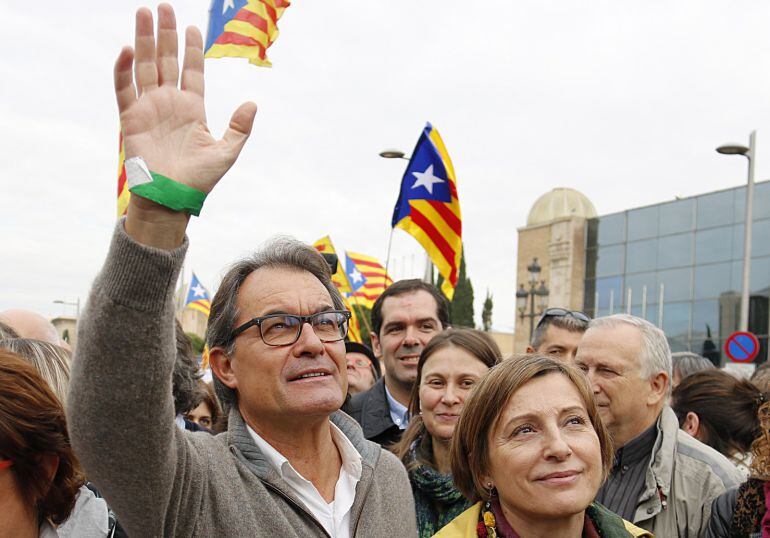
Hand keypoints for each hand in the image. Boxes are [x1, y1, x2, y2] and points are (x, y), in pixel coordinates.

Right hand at [116, 4, 256, 246]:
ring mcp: (149, 108)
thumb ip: (239, 128)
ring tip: (144, 12)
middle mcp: (170, 103)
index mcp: (193, 108)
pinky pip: (124, 89)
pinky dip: (123, 70)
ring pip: (144, 66)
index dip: (192, 49)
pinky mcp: (131, 118)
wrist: (172, 199)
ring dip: (143, 40)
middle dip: (165, 34)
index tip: (192, 27)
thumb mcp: (226, 152)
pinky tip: (126, 49)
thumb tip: (253, 103)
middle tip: (163, 6)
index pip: (192, 71)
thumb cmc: (199, 180)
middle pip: (166, 60)